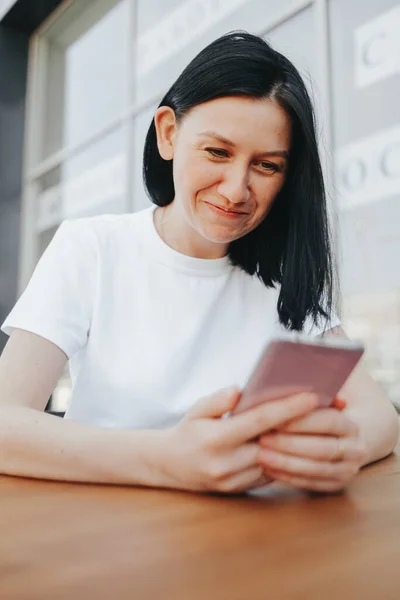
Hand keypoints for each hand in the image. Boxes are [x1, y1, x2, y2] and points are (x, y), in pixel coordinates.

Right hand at [159, 388, 318, 493]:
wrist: (169, 466)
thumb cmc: (186, 431)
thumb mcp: (196, 410)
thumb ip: (217, 400)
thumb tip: (239, 392)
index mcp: (216, 439)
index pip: (259, 421)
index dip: (287, 409)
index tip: (311, 397)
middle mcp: (226, 463)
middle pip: (273, 442)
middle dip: (301, 425)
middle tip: (326, 409)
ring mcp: (234, 480)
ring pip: (276, 461)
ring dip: (296, 444)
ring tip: (317, 424)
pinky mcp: (240, 490)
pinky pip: (269, 473)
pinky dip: (284, 458)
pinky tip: (298, 444)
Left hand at [257, 404, 366, 492]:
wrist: (341, 438)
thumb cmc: (318, 415)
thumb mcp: (319, 403)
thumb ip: (308, 398)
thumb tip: (293, 389)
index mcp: (351, 425)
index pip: (329, 421)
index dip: (301, 421)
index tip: (274, 419)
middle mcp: (356, 449)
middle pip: (322, 448)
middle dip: (290, 444)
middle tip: (262, 439)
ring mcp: (348, 470)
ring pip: (316, 469)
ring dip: (286, 463)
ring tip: (260, 456)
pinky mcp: (336, 486)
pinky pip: (310, 484)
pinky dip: (288, 477)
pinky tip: (268, 469)